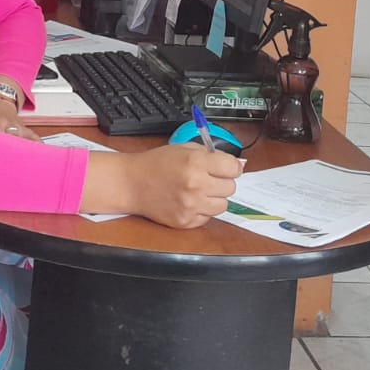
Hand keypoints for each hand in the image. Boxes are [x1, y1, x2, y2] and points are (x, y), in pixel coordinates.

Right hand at [128, 145, 243, 228]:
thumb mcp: (184, 148)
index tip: (227, 167)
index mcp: (196, 162)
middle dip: (222, 181)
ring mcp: (191, 206)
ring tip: (199, 191)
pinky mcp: (185, 222)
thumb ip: (211, 154)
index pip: (234, 168)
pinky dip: (202, 210)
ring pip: (223, 205)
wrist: (132, 183)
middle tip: (209, 178)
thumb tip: (236, 165)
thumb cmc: (157, 163)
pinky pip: (208, 217)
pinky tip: (189, 201)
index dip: (231, 167)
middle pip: (231, 187)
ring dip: (215, 198)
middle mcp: (195, 185)